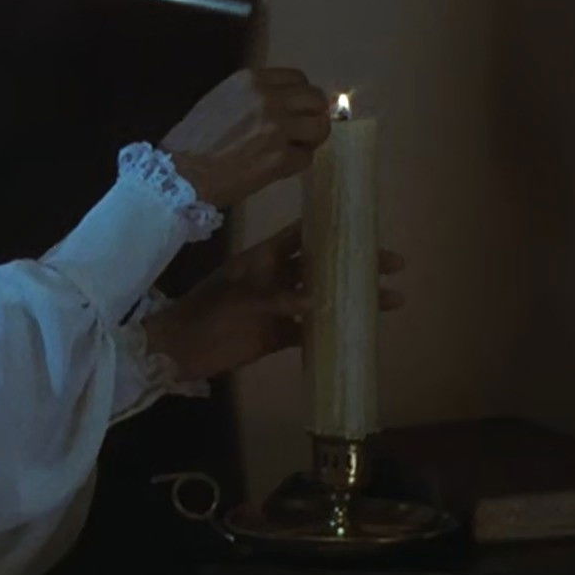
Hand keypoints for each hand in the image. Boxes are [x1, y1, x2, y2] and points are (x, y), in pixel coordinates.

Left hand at [143, 221, 405, 383]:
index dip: (333, 229)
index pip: (303, 235)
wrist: (180, 348)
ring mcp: (280, 307)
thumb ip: (277, 297)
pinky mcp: (278, 336)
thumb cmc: (206, 313)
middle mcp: (277, 278)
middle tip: (394, 264)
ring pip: (324, 298)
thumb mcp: (239, 299)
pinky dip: (332, 328)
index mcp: (265, 257)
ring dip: (353, 298)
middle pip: (323, 266)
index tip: (365, 226)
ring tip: (392, 299)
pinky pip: (311, 329)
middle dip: (357, 264)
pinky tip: (359, 329)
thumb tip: (316, 299)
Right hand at [160, 68, 331, 208]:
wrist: (180, 175)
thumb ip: (254, 96)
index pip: (298, 78)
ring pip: (319, 127)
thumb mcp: (220, 100)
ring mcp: (276, 127)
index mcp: (250, 80)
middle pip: (316, 99)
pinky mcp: (280, 157)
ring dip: (310, 141)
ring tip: (291, 151)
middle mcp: (267, 98)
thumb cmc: (192, 141)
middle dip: (312, 116)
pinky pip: (307, 158)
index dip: (300, 98)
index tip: (293, 112)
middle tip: (301, 133)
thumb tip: (286, 102)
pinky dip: (295, 165)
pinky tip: (275, 169)